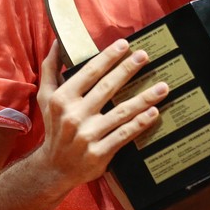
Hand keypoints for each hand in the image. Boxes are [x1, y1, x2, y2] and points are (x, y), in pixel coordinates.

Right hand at [34, 39, 168, 192]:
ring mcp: (88, 135)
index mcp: (62, 99)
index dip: (108, 57)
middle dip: (127, 70)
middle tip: (144, 56)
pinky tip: (154, 112)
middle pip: (106, 88)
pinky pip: (124, 134)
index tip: (125, 45)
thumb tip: (58, 41)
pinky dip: (140, 123)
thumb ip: (51, 68)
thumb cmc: (54, 126)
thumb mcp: (46, 97)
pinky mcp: (99, 153)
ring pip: (121, 112)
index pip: (89, 73)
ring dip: (144, 98)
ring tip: (162, 87)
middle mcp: (74, 116)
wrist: (54, 168)